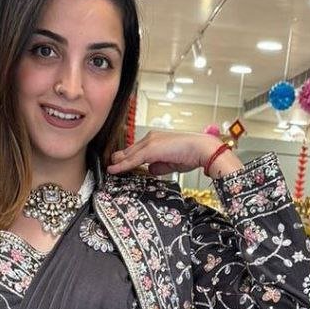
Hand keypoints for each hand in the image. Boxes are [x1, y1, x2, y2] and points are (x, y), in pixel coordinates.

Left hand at [108, 131, 241, 178]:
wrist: (200, 149)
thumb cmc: (191, 155)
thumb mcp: (170, 163)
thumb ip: (159, 166)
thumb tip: (150, 170)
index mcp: (156, 140)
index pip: (137, 150)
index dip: (126, 158)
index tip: (118, 165)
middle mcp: (151, 138)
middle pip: (130, 151)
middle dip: (119, 159)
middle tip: (109, 166)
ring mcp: (150, 142)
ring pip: (129, 154)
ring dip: (118, 162)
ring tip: (109, 169)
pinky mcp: (150, 149)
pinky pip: (132, 159)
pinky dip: (122, 165)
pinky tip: (113, 170)